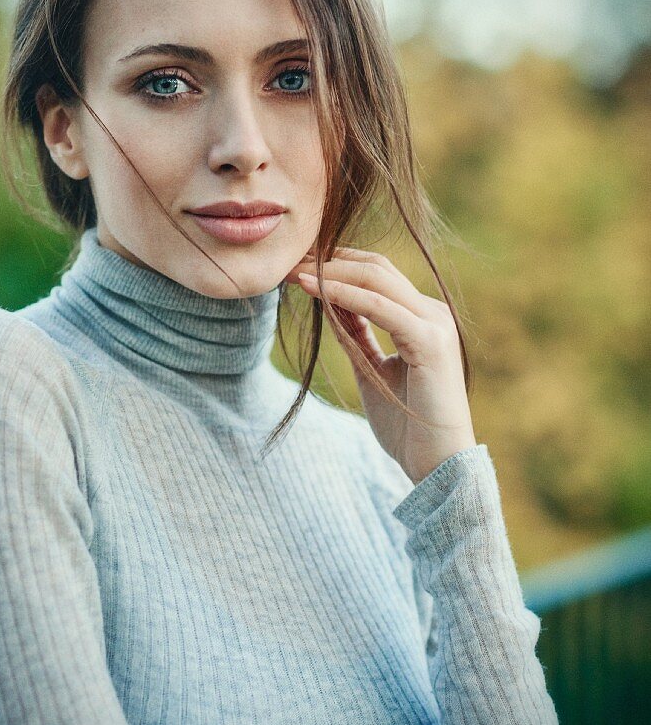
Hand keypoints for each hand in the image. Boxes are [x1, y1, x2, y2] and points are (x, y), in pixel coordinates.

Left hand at [284, 246, 476, 484]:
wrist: (438, 464)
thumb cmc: (407, 425)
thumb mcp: (372, 370)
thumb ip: (357, 336)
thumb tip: (331, 306)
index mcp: (422, 319)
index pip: (377, 274)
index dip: (336, 265)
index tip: (296, 266)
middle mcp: (432, 313)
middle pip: (376, 268)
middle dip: (328, 261)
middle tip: (287, 261)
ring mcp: (434, 324)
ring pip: (377, 278)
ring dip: (330, 272)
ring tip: (292, 271)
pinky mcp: (429, 341)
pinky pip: (380, 307)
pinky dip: (344, 294)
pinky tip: (314, 289)